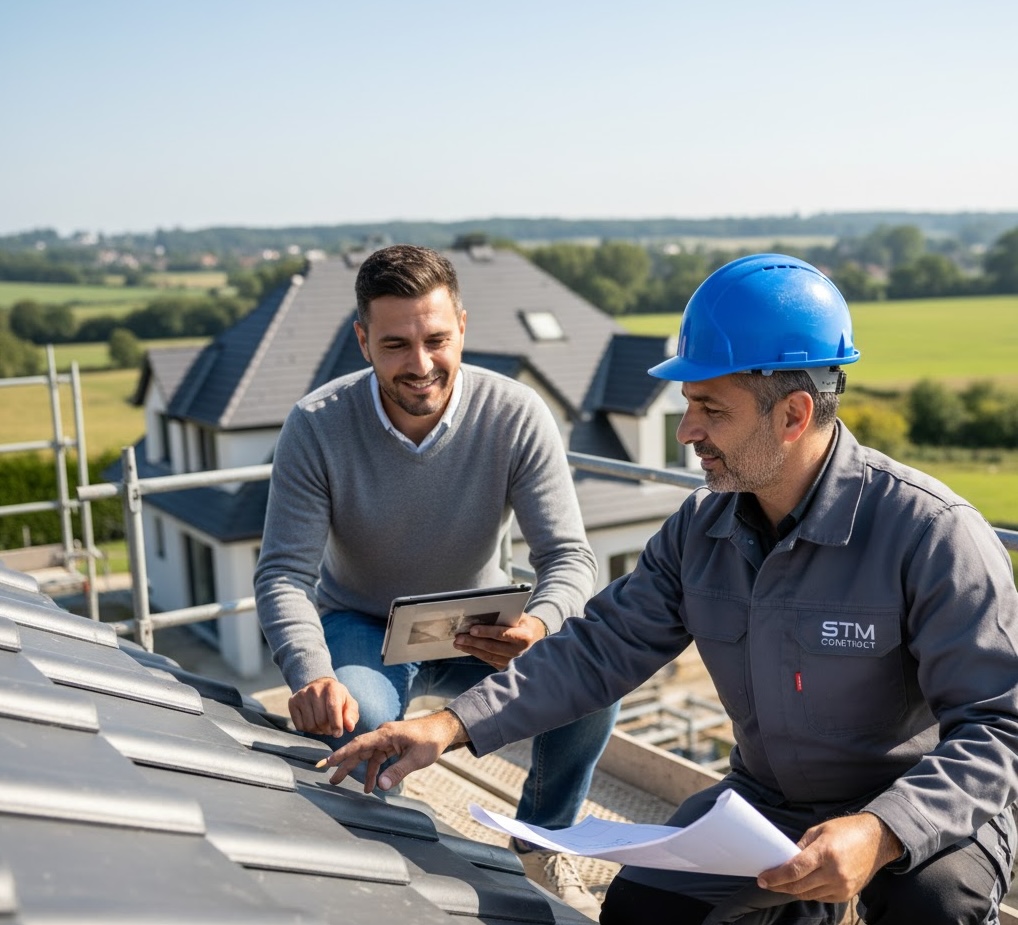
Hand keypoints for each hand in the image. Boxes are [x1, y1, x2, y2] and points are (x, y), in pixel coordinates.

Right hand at [288, 676, 358, 736]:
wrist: (319, 686)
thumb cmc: (337, 698)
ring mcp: (302, 695)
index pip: (332, 709)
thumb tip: (350, 727)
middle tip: (331, 728)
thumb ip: (351, 715)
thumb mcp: (348, 703)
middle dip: (328, 730)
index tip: (338, 733)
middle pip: (321, 721)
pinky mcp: (292, 702)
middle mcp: (315, 690)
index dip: (336, 725)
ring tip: (323, 725)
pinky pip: (299, 726)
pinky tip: (313, 722)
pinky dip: (308, 729)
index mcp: (332, 688)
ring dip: (318, 731)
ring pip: (310, 725)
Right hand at [318, 709, 468, 791]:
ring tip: (341, 783)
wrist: (443, 729)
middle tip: (328, 775)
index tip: (329, 761)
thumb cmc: (431, 740)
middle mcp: (383, 735)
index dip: (343, 753)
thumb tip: (380, 785)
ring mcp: (387, 740)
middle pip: (359, 750)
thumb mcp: (416, 758)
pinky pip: (377, 759)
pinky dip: (373, 771)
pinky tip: (371, 785)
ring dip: (357, 770)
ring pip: (367, 756)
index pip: (360, 743)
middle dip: (343, 763)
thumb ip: (398, 771)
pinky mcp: (391, 745)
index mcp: (386, 734)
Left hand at [452, 612, 548, 669]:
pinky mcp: (507, 667)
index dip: (486, 632)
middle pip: (492, 647)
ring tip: (458, 643)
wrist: (538, 640)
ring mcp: (513, 662)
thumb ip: (507, 616)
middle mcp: (519, 652)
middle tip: (459, 638)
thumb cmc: (525, 625)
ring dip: (472, 649)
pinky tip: (468, 649)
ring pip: (489, 656)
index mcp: (524, 637)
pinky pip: (489, 660)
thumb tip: (484, 614)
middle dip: (473, 642)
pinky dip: (477, 654)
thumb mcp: (521, 617)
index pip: (502, 635)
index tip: (472, 629)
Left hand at [757, 812, 903, 902]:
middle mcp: (834, 872)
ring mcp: (842, 886)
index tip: (763, 878)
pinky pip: (821, 898)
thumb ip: (801, 846)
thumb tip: (785, 860)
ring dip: (792, 891)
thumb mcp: (819, 830)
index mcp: (825, 852)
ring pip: (808, 895)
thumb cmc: (846, 830)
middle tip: (767, 882)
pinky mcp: (847, 894)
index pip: (794, 870)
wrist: (877, 841)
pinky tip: (800, 886)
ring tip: (780, 884)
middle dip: (779, 886)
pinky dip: (808, 892)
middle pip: (798, 886)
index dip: (775, 876)